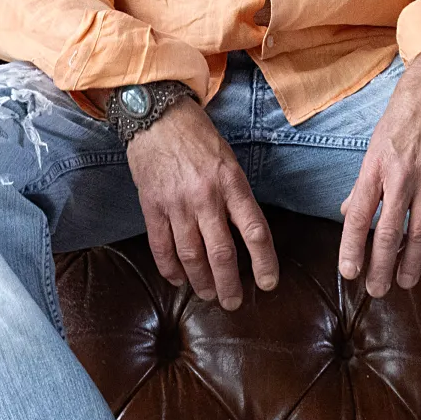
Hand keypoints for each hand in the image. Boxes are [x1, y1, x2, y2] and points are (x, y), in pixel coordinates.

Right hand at [127, 97, 279, 308]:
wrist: (157, 116)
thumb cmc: (198, 138)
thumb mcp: (229, 161)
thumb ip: (236, 196)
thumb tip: (246, 234)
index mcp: (231, 183)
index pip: (255, 231)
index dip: (264, 262)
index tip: (268, 283)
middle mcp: (206, 196)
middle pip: (222, 253)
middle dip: (229, 284)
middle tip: (233, 303)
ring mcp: (177, 203)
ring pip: (191, 255)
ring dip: (201, 282)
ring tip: (208, 295)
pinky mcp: (152, 206)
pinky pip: (161, 246)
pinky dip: (170, 268)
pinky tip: (178, 279)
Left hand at [338, 48, 420, 298]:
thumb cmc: (405, 111)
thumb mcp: (374, 141)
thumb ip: (364, 181)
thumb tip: (348, 210)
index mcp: (374, 165)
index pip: (358, 215)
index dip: (352, 248)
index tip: (348, 272)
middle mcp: (401, 175)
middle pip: (387, 232)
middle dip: (380, 267)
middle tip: (376, 291)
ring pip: (419, 233)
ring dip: (410, 264)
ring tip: (404, 284)